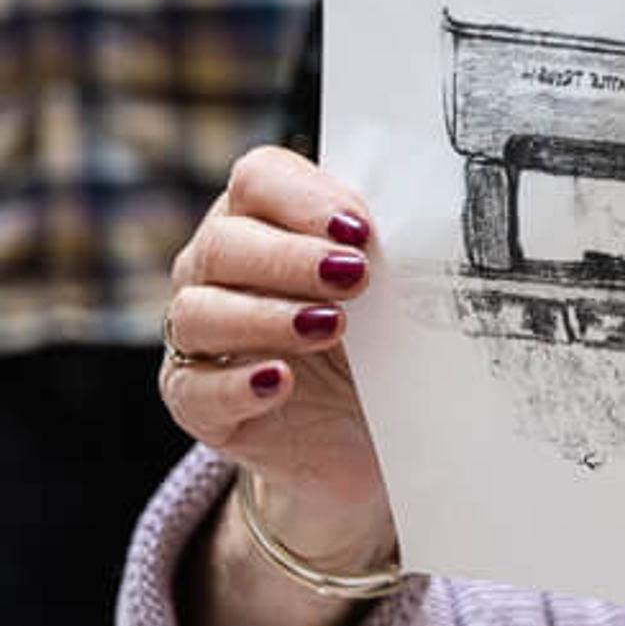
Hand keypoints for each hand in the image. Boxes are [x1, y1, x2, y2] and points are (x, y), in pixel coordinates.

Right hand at [159, 147, 396, 569]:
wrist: (371, 445)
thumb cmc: (381, 356)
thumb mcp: (394, 307)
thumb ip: (394, 264)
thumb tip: (426, 239)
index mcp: (265, 225)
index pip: (260, 180)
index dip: (304, 198)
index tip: (360, 230)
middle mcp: (220, 272)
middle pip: (226, 243)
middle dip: (291, 258)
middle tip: (354, 276)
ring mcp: (202, 337)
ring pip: (200, 311)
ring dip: (265, 316)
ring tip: (329, 327)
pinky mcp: (198, 403)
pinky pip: (196, 388)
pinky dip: (236, 384)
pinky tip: (279, 381)